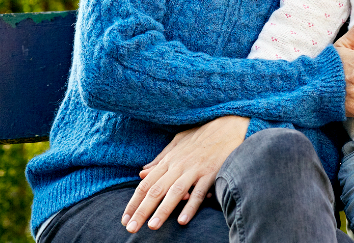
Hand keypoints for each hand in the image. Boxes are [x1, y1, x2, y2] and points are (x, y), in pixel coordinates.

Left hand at [122, 115, 249, 232]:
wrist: (228, 126)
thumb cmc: (202, 135)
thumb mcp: (177, 142)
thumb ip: (160, 159)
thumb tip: (142, 173)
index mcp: (168, 160)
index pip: (145, 184)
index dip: (134, 203)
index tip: (125, 219)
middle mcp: (178, 166)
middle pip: (156, 190)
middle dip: (142, 211)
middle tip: (130, 228)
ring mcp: (195, 170)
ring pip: (175, 192)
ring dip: (163, 210)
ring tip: (153, 226)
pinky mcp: (211, 173)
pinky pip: (199, 192)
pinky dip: (191, 206)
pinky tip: (182, 220)